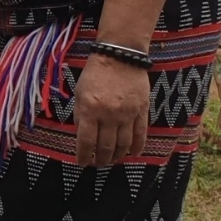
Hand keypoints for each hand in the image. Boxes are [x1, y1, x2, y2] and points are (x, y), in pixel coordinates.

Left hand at [73, 52, 149, 167]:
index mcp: (90, 110)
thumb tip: (82, 136)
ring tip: (112, 161)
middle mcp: (109, 115)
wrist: (120, 56)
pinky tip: (133, 154)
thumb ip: (80, 115)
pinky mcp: (141, 111)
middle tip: (97, 164)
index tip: (81, 163)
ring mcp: (127, 114)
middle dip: (100, 159)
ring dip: (117, 156)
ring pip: (123, 144)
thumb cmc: (95, 73)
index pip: (85, 141)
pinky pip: (140, 134)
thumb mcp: (79, 93)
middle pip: (105, 146)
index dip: (83, 156)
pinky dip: (137, 147)